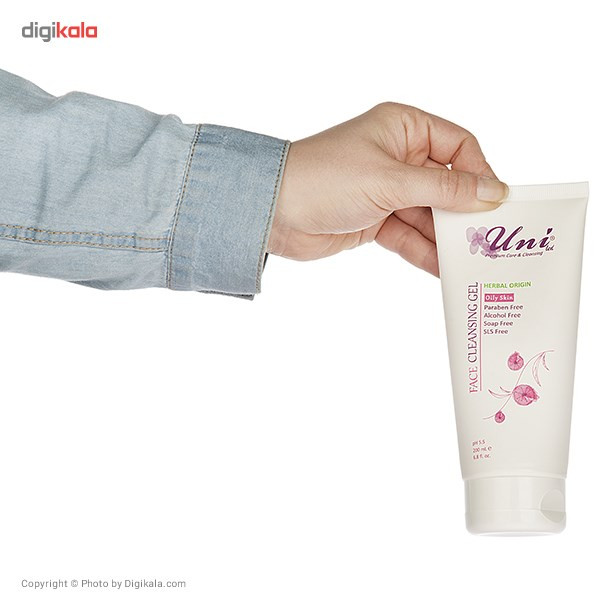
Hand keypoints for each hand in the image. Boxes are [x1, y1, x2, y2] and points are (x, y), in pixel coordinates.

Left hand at [268, 102, 507, 275]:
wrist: (272, 211)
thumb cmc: (325, 177)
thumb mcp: (391, 180)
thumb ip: (444, 188)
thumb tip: (492, 192)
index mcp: (403, 128)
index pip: (458, 145)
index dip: (479, 172)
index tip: (497, 202)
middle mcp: (397, 157)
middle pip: (446, 184)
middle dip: (465, 213)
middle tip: (489, 240)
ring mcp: (386, 190)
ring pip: (428, 215)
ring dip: (446, 238)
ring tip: (472, 262)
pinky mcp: (374, 220)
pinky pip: (408, 236)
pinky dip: (424, 251)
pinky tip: (443, 269)